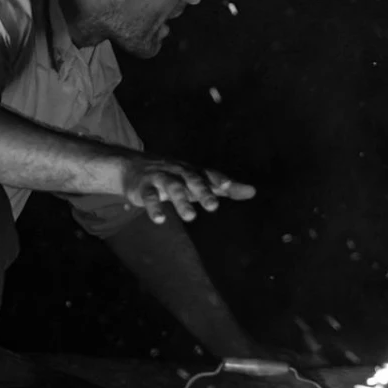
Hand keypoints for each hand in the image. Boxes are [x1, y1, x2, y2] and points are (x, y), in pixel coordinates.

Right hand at [120, 155, 256, 223]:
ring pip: (172, 188)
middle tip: (213, 207)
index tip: (229, 187)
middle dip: (203, 192)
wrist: (133, 166)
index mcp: (194, 172)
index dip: (219, 180)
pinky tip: (160, 220)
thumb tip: (253, 191)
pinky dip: (154, 207)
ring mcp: (161, 178)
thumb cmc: (176, 177)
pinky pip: (149, 197)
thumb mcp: (199, 181)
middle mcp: (180, 172)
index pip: (209, 174)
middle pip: (192, 180)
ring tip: (191, 217)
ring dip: (181, 202)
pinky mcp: (144, 187)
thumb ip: (225, 188)